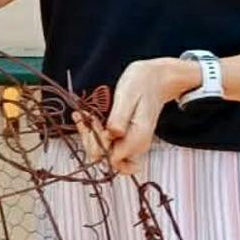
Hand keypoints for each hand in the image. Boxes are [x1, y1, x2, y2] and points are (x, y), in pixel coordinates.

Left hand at [94, 57, 198, 174]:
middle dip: (90, 141)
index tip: (93, 121)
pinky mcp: (126, 138)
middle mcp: (136, 146)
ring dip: (90, 137)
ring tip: (83, 116)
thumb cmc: (142, 83)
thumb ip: (119, 118)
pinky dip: (94, 134)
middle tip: (86, 117)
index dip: (98, 143)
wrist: (157, 79)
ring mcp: (131, 143)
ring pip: (104, 154)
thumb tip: (111, 136)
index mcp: (138, 138)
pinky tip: (87, 118)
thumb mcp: (127, 95)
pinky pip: (107, 144)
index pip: (112, 158)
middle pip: (106, 160)